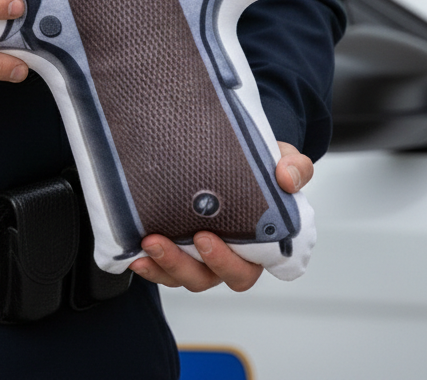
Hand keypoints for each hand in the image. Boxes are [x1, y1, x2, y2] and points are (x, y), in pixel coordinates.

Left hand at [128, 141, 312, 291]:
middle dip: (188, 263)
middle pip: (208, 277)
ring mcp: (196, 252)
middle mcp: (223, 254)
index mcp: (254, 245)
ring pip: (181, 274)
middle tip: (169, 239)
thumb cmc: (258, 165)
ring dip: (164, 264)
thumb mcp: (280, 159)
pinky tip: (133, 252)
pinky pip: (159, 265)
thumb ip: (293, 167)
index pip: (244, 268)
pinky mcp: (173, 243)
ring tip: (148, 243)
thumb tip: (288, 178)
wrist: (230, 149)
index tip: (207, 239)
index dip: (226, 263)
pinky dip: (148, 263)